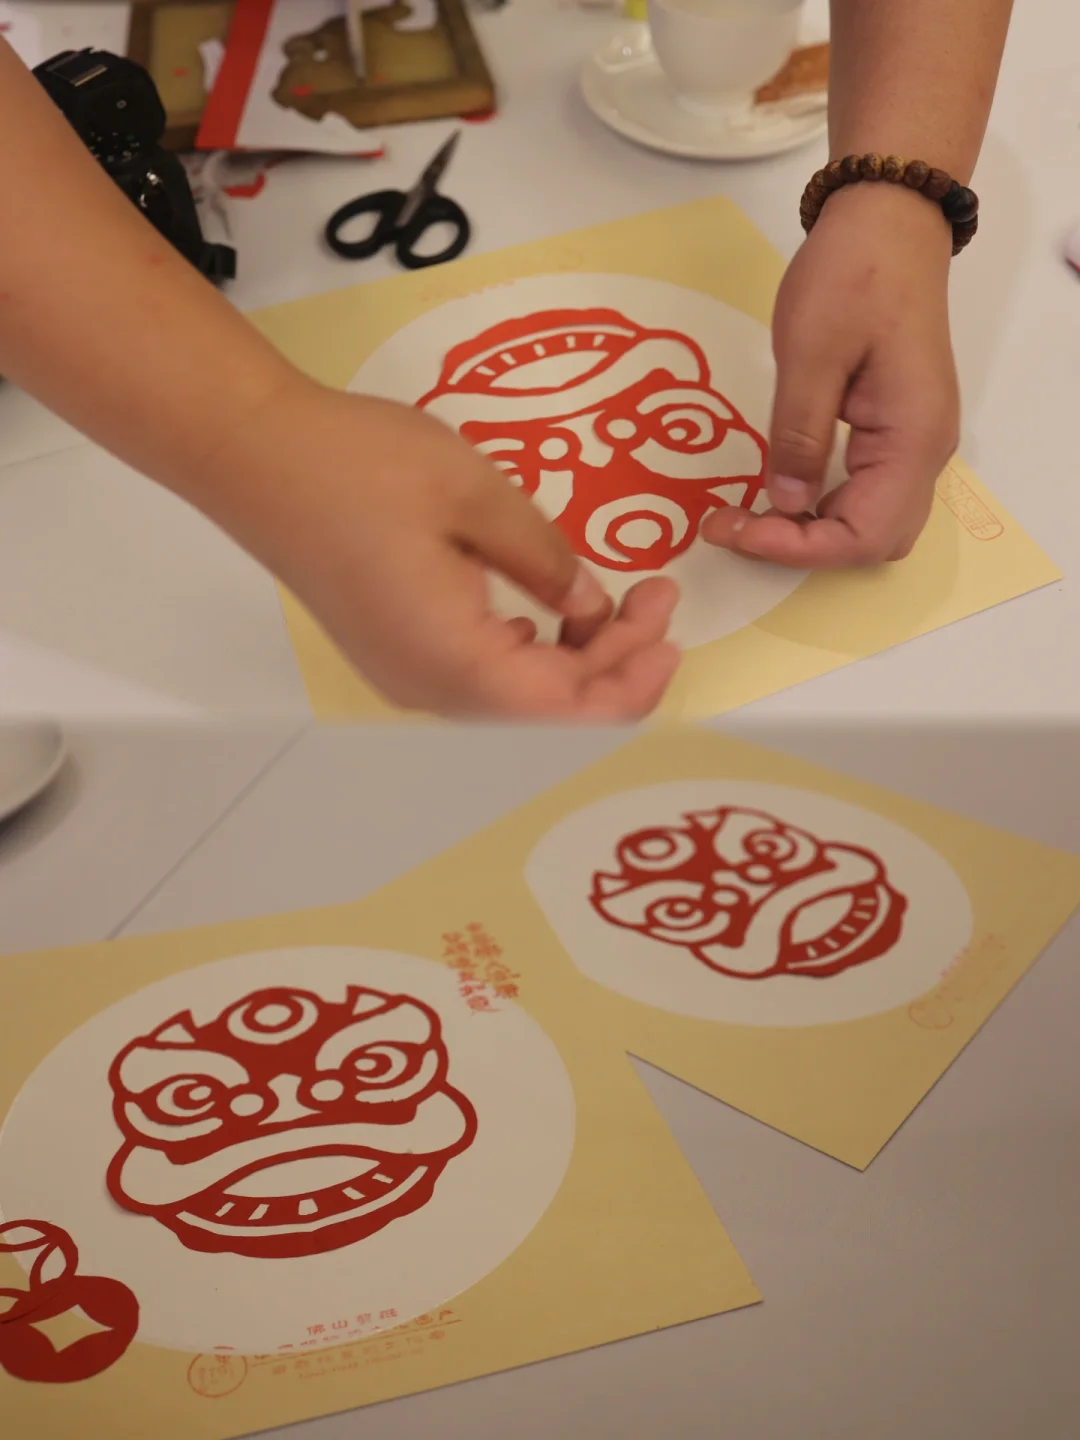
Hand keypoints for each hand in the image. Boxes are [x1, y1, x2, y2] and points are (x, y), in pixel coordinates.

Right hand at [209, 380, 679, 717]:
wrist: (253, 454)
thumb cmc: (357, 465)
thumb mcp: (477, 496)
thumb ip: (547, 559)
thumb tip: (590, 605)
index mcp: (452, 663)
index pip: (568, 714)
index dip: (632, 683)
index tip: (671, 632)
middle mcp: (428, 690)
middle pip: (548, 717)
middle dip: (616, 666)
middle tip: (656, 599)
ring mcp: (406, 676)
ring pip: (517, 701)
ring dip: (577, 661)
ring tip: (622, 599)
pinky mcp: (396, 652)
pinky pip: (484, 679)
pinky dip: (534, 655)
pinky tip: (554, 610)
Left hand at [703, 181, 959, 566]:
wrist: (887, 220)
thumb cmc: (853, 274)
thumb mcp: (811, 353)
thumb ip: (799, 435)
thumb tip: (784, 504)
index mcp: (913, 438)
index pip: (862, 535)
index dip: (796, 548)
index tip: (735, 529)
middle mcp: (925, 452)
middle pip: (872, 540)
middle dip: (803, 547)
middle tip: (737, 525)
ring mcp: (914, 443)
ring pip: (870, 523)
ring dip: (811, 531)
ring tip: (748, 512)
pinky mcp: (895, 431)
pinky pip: (865, 492)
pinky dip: (820, 505)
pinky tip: (775, 488)